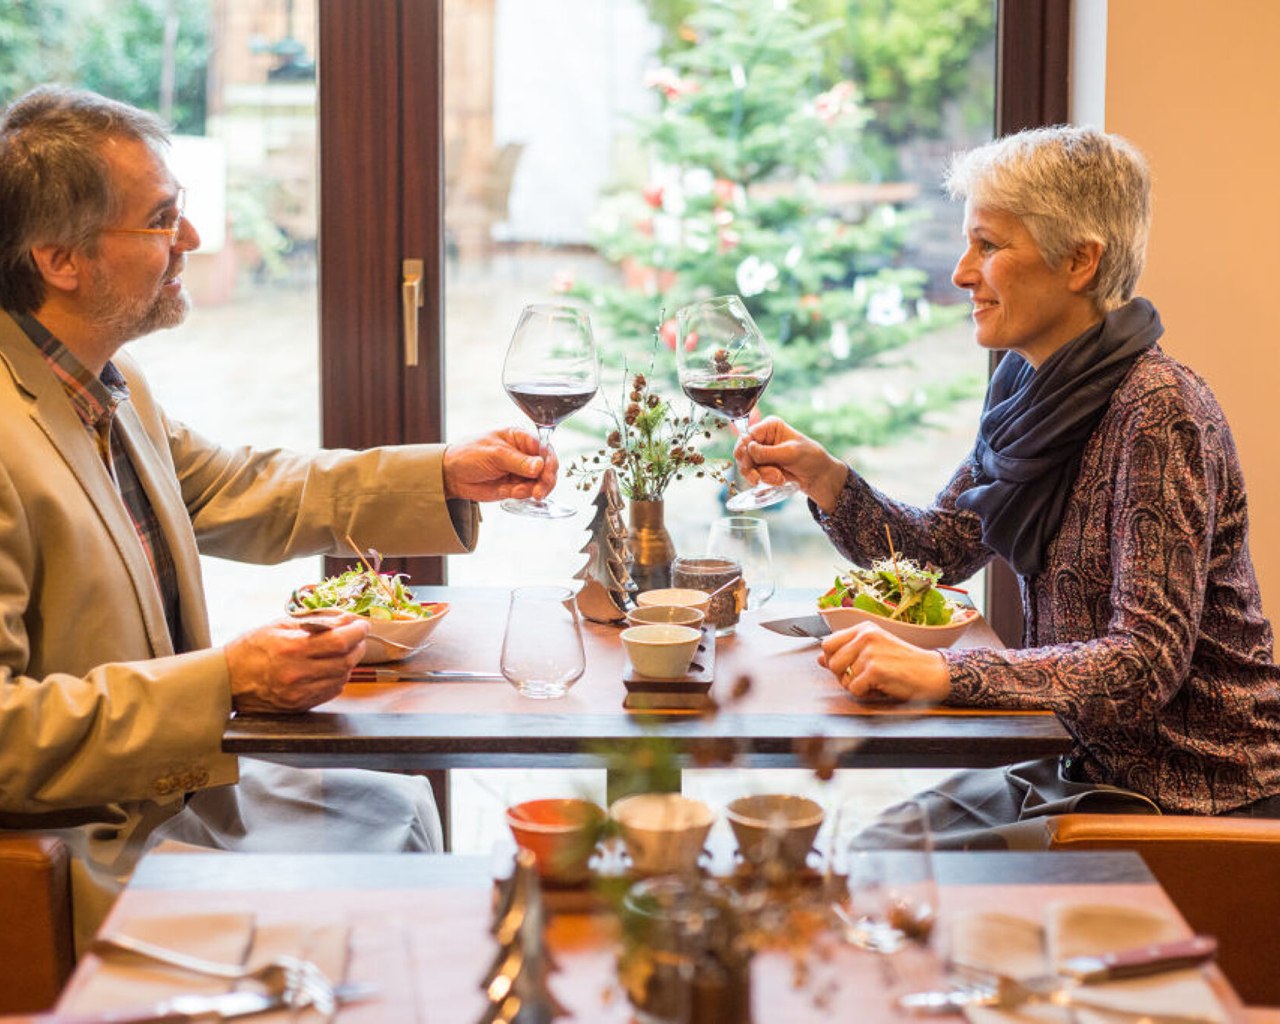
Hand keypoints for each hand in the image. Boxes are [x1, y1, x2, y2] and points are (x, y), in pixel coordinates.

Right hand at [226, 613, 368, 712]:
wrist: (225, 681)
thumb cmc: (249, 650)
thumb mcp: (279, 625)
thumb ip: (315, 622)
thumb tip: (345, 619)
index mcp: (292, 649)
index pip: (340, 641)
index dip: (358, 631)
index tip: (362, 624)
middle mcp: (298, 674)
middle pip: (346, 660)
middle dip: (358, 645)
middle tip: (357, 636)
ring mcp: (300, 693)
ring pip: (343, 677)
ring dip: (350, 662)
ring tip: (344, 650)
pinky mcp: (300, 706)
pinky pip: (331, 691)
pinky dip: (339, 677)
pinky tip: (332, 667)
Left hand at [442, 427, 557, 501]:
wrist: (451, 475)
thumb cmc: (468, 454)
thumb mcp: (494, 454)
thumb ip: (518, 461)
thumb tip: (540, 466)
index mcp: (520, 437)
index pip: (544, 447)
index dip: (549, 460)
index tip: (547, 472)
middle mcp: (524, 454)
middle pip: (547, 467)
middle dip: (545, 480)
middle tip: (539, 491)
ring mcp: (520, 471)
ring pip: (540, 482)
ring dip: (534, 489)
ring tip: (518, 492)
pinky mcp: (515, 486)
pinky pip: (528, 492)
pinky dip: (523, 494)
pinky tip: (511, 492)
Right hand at [734, 416, 848, 512]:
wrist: (819, 477)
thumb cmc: (810, 458)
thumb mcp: (790, 453)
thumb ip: (767, 452)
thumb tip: (748, 449)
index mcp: (770, 427)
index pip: (748, 435)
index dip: (744, 448)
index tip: (745, 459)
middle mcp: (763, 438)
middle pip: (742, 451)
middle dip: (750, 467)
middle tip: (756, 478)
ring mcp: (762, 454)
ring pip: (747, 466)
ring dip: (761, 475)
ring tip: (778, 478)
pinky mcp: (764, 467)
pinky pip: (754, 475)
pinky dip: (766, 480)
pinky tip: (780, 480)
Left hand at [818, 623, 950, 703]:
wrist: (932, 673)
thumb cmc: (904, 663)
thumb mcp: (874, 651)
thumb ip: (846, 652)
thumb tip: (820, 659)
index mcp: (864, 628)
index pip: (828, 643)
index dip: (833, 660)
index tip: (849, 666)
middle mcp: (865, 636)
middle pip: (831, 662)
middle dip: (843, 675)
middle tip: (863, 677)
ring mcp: (870, 652)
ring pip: (842, 677)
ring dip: (856, 685)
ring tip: (874, 681)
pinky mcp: (875, 669)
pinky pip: (854, 689)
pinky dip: (865, 694)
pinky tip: (880, 687)